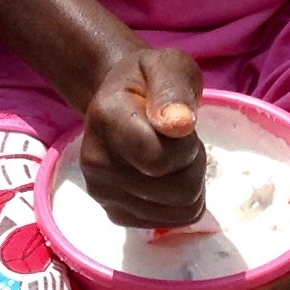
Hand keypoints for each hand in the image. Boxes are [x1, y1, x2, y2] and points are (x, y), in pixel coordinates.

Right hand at [81, 46, 206, 229]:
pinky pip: (171, 223)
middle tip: (180, 142)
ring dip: (190, 184)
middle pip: (178, 191)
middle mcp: (95, 161)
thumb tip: (178, 124)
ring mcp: (101, 192)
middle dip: (194, 165)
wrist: (121, 100)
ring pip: (179, 211)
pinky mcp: (114, 213)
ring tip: (172, 157)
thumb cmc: (150, 80)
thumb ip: (173, 89)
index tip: (181, 123)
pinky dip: (180, 203)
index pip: (160, 159)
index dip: (186, 146)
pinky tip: (165, 177)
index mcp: (106, 117)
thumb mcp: (167, 65)